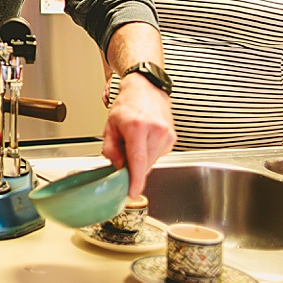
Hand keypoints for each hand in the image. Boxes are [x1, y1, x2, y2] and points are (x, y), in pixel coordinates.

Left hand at [101, 73, 175, 197]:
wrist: (147, 89)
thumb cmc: (127, 105)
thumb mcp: (110, 125)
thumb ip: (110, 149)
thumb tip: (117, 167)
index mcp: (137, 127)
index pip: (137, 160)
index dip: (135, 180)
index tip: (132, 193)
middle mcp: (155, 131)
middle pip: (145, 164)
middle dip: (133, 168)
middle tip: (123, 157)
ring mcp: (166, 134)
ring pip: (152, 161)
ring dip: (141, 160)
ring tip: (134, 142)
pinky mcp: (172, 138)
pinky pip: (158, 155)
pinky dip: (149, 154)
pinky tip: (144, 140)